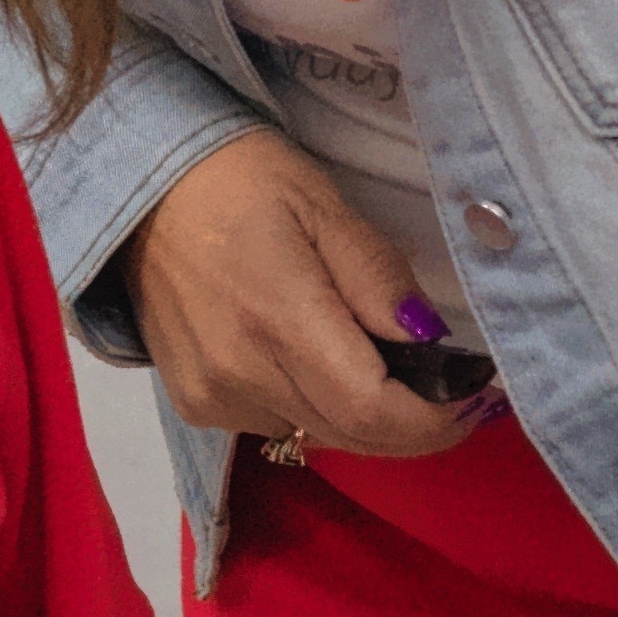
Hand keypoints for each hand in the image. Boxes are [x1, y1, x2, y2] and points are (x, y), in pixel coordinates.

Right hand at [124, 134, 475, 462]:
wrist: (142, 189)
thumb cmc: (242, 181)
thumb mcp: (324, 206)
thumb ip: (378, 277)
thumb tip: (431, 340)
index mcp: (279, 318)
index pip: (372, 410)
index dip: (434, 421)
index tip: (475, 400)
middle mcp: (241, 373)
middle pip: (352, 435)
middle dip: (411, 421)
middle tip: (444, 384)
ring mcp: (213, 396)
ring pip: (318, 434)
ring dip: (359, 412)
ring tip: (365, 353)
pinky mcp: (195, 405)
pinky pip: (278, 424)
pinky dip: (311, 404)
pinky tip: (302, 356)